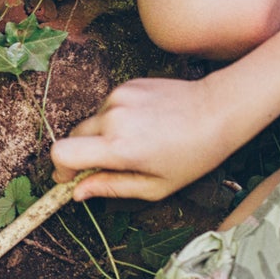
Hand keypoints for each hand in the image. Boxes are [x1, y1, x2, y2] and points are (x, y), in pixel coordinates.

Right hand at [53, 76, 243, 201]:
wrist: (219, 110)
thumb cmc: (193, 155)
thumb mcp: (155, 186)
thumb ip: (111, 188)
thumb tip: (77, 193)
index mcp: (119, 147)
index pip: (62, 154)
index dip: (60, 170)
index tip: (70, 179)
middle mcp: (112, 117)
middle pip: (71, 138)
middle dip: (82, 155)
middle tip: (108, 166)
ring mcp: (118, 97)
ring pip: (92, 123)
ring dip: (102, 136)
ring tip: (138, 142)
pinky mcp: (126, 85)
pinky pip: (108, 107)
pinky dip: (117, 119)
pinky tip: (145, 125)